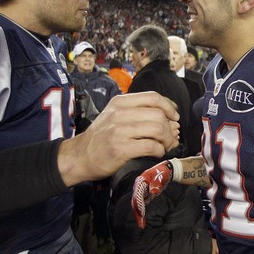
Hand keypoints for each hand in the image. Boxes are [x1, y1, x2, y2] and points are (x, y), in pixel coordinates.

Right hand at [58, 92, 179, 186]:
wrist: (79, 156)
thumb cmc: (101, 136)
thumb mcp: (114, 115)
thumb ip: (137, 111)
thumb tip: (169, 117)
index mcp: (120, 102)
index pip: (153, 97)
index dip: (169, 107)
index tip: (173, 117)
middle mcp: (120, 113)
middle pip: (159, 114)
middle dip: (170, 127)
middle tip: (170, 137)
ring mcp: (120, 131)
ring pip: (158, 129)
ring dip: (167, 140)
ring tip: (164, 146)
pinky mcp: (121, 148)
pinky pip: (151, 146)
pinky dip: (159, 150)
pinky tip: (156, 153)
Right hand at [131, 160, 173, 228]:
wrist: (165, 170)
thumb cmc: (162, 172)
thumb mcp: (160, 176)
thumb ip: (156, 183)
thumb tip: (153, 191)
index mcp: (140, 182)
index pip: (138, 195)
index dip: (139, 205)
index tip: (141, 214)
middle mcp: (138, 187)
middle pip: (135, 201)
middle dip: (137, 213)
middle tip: (141, 225)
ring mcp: (141, 191)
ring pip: (137, 205)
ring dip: (138, 215)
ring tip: (141, 225)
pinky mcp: (145, 195)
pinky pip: (141, 205)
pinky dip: (141, 213)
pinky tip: (142, 220)